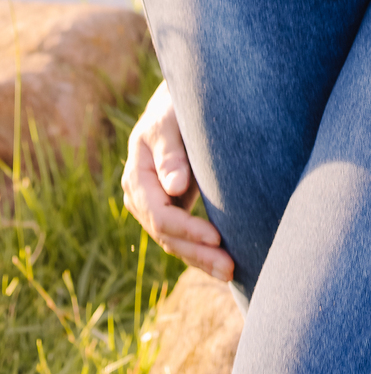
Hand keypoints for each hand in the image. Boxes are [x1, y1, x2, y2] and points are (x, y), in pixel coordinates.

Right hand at [120, 81, 233, 281]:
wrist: (177, 101)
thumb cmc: (175, 106)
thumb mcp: (170, 121)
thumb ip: (171, 152)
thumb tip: (174, 188)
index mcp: (137, 176)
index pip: (161, 215)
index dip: (188, 229)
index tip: (217, 237)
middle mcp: (141, 196)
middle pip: (167, 235)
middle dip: (198, 253)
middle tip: (230, 268)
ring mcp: (155, 204)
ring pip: (175, 241)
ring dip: (201, 258)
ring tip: (230, 273)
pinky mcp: (171, 207)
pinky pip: (184, 235)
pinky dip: (201, 250)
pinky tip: (222, 262)